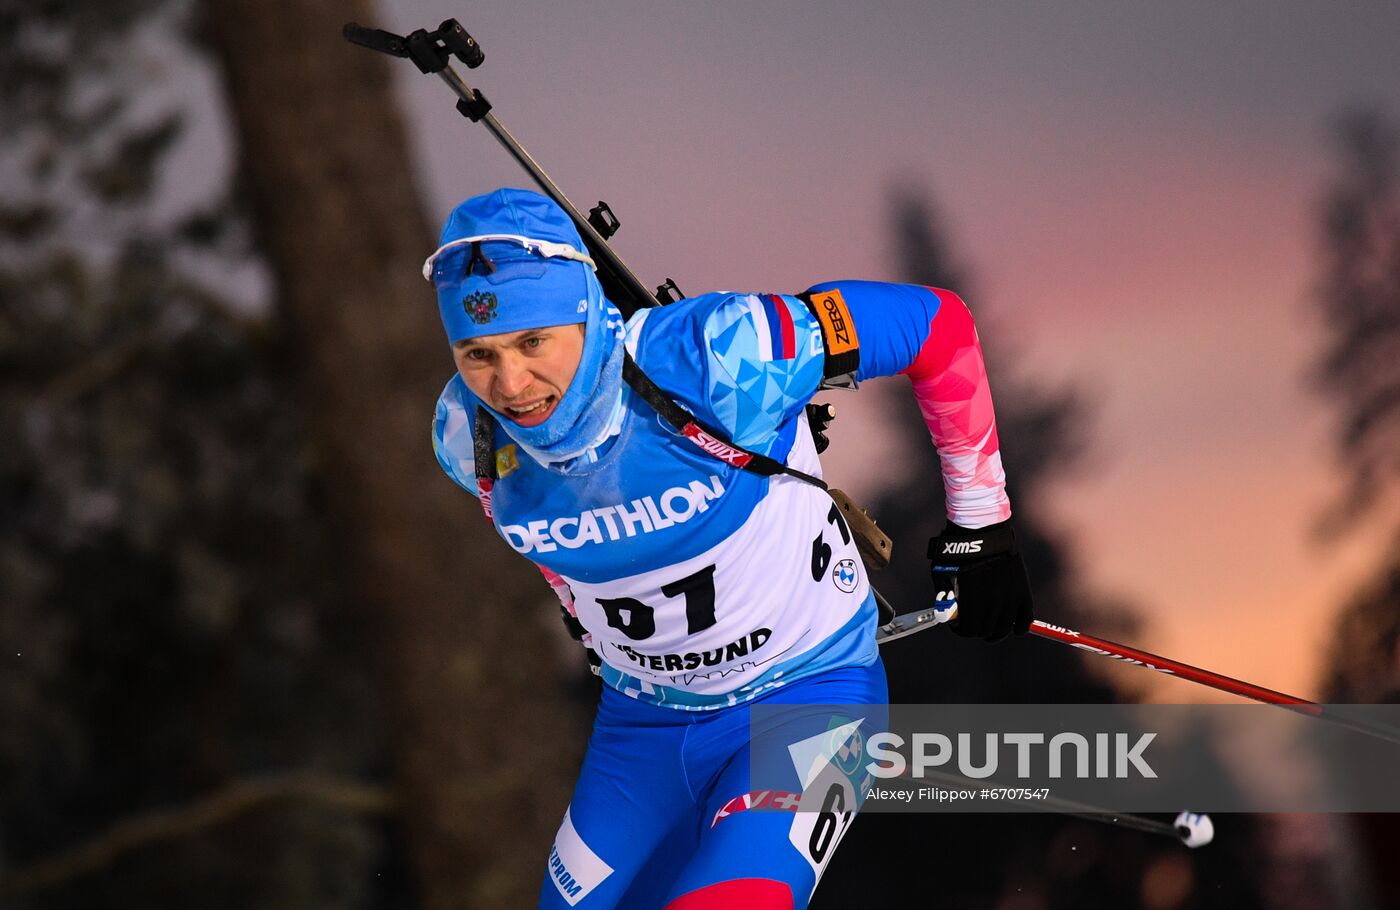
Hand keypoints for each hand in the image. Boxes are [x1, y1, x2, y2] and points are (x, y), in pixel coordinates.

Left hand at [926, 520, 1033, 642]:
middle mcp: (991, 601)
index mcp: (971, 599)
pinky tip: (1015, 629)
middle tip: (974, 626)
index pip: (968, 629)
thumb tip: (949, 617)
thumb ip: (944, 598)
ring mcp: (1009, 597)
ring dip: (996, 633)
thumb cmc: (957, 553)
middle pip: (986, 631)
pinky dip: (1020, 627)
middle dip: (977, 630)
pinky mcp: (1023, 590)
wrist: (981, 531)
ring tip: (990, 630)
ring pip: (1004, 628)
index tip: (959, 628)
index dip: (962, 631)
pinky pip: (1026, 618)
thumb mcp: (942, 575)